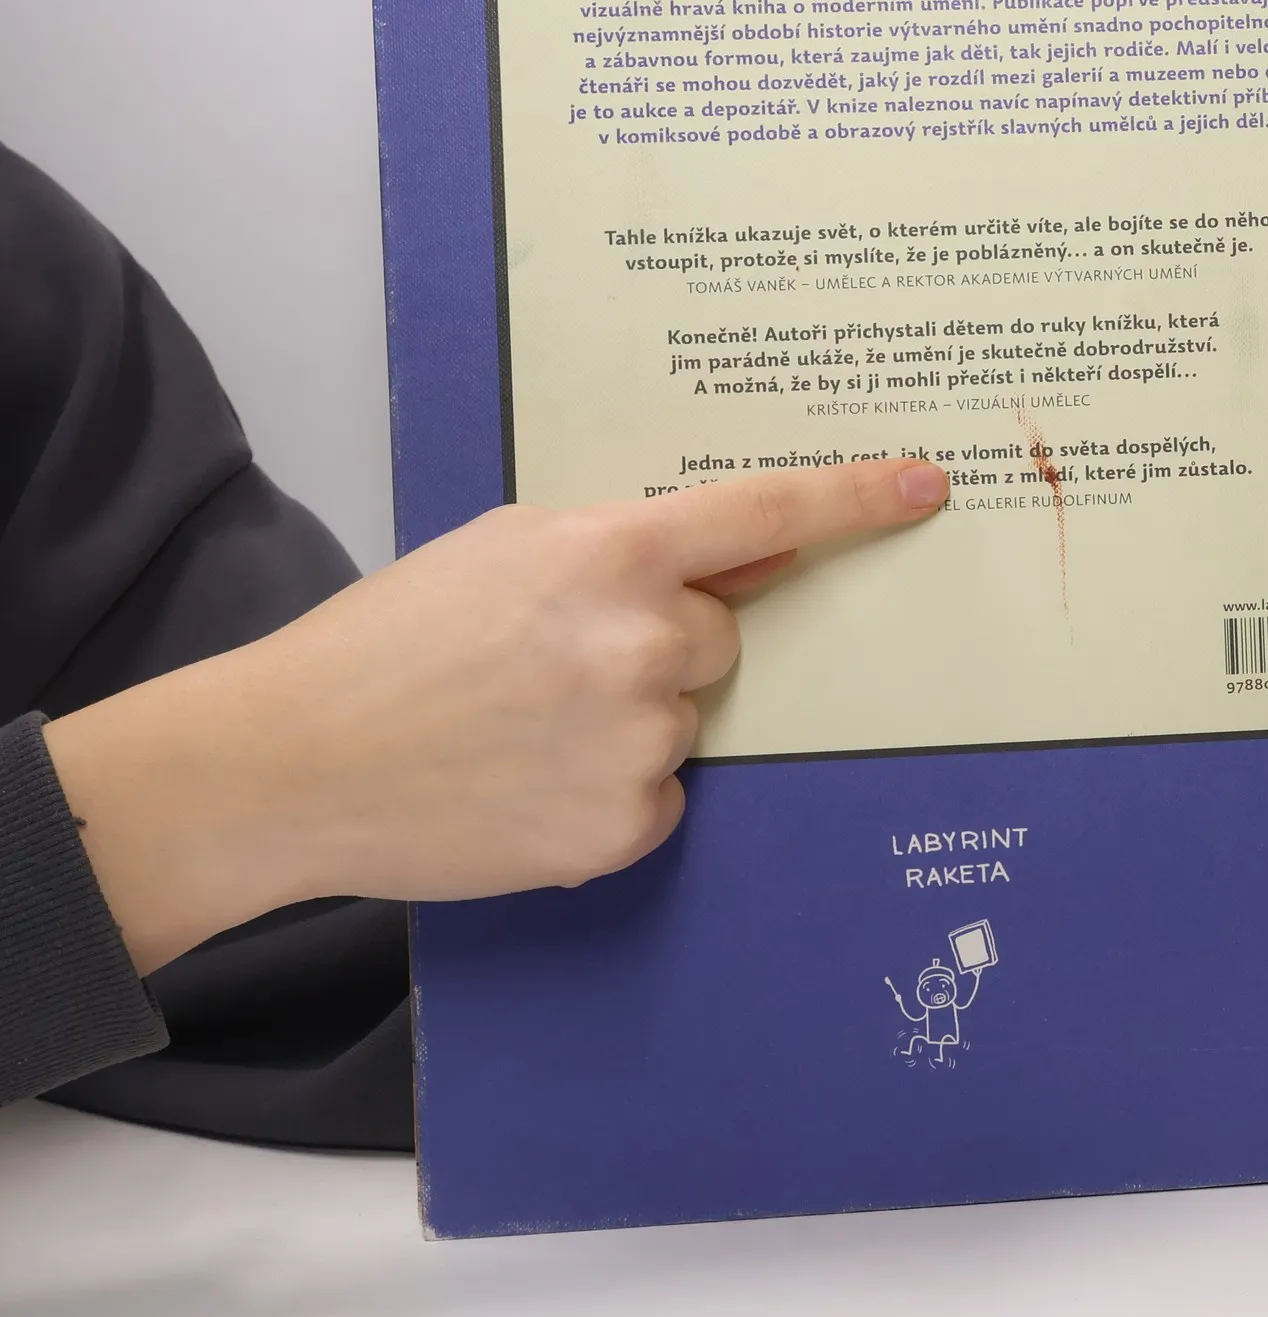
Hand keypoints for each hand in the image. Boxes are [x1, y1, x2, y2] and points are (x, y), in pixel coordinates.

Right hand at [44, 458, 949, 972]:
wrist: (294, 760)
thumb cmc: (392, 639)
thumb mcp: (511, 550)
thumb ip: (630, 548)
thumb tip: (742, 560)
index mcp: (612, 554)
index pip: (766, 516)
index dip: (854, 500)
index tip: (923, 489)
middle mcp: (645, 645)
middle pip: (721, 637)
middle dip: (661, 644)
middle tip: (555, 664)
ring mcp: (641, 742)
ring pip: (686, 719)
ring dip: (631, 720)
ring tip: (521, 727)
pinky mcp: (625, 827)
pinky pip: (663, 796)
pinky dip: (613, 791)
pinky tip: (529, 782)